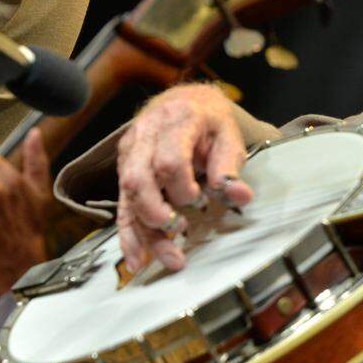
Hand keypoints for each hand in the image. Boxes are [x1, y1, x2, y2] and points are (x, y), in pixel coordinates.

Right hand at [116, 83, 252, 272]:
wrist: (183, 101)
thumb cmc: (208, 121)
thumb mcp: (228, 136)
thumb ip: (230, 166)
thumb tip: (240, 196)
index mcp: (175, 122)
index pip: (168, 161)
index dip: (182, 188)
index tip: (201, 201)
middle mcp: (145, 135)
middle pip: (138, 180)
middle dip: (157, 212)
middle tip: (180, 229)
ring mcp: (130, 153)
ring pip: (128, 197)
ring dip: (146, 232)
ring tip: (170, 257)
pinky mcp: (124, 170)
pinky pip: (122, 206)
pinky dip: (129, 235)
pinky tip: (138, 260)